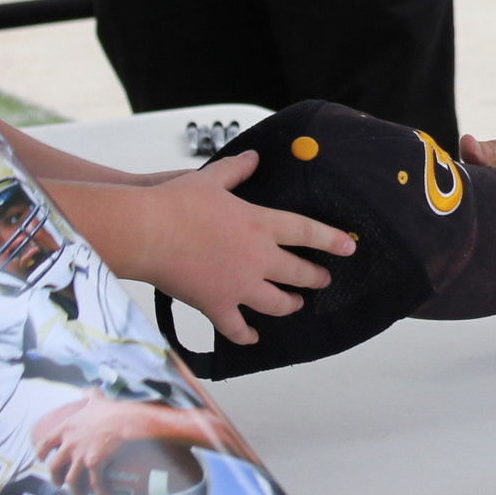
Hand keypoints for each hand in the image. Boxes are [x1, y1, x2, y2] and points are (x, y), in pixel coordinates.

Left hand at [31, 394, 153, 494]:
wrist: (125, 420)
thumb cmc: (111, 409)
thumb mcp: (96, 399)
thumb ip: (89, 395)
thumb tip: (86, 390)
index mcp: (65, 428)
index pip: (44, 443)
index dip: (40, 453)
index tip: (41, 459)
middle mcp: (69, 444)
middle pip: (53, 466)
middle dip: (54, 478)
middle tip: (59, 483)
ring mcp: (80, 455)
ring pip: (70, 480)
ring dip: (74, 490)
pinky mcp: (94, 464)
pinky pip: (94, 484)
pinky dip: (99, 492)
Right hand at [127, 151, 353, 343]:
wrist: (145, 231)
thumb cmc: (175, 202)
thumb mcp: (211, 179)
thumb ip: (236, 170)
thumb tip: (252, 158)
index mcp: (261, 224)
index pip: (308, 233)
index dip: (331, 240)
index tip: (349, 247)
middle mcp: (258, 257)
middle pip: (299, 273)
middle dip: (316, 278)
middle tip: (323, 280)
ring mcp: (239, 284)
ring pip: (278, 303)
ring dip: (290, 305)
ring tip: (295, 304)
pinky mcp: (217, 304)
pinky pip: (238, 327)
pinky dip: (246, 334)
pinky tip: (252, 336)